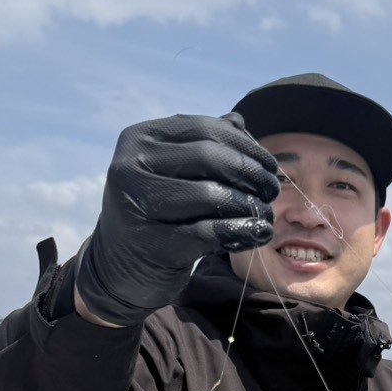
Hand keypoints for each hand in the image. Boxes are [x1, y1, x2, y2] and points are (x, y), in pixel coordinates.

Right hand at [75, 113, 278, 325]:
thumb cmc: (156, 213)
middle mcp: (131, 166)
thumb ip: (201, 145)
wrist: (119, 268)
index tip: (270, 166)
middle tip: (271, 191)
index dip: (246, 146)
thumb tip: (240, 122)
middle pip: (210, 158)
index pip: (205, 130)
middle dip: (251, 173)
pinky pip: (209, 231)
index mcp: (139, 139)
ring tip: (266, 215)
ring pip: (211, 195)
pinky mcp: (152, 243)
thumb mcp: (170, 173)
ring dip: (249, 205)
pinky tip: (257, 233)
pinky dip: (240, 231)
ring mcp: (137, 205)